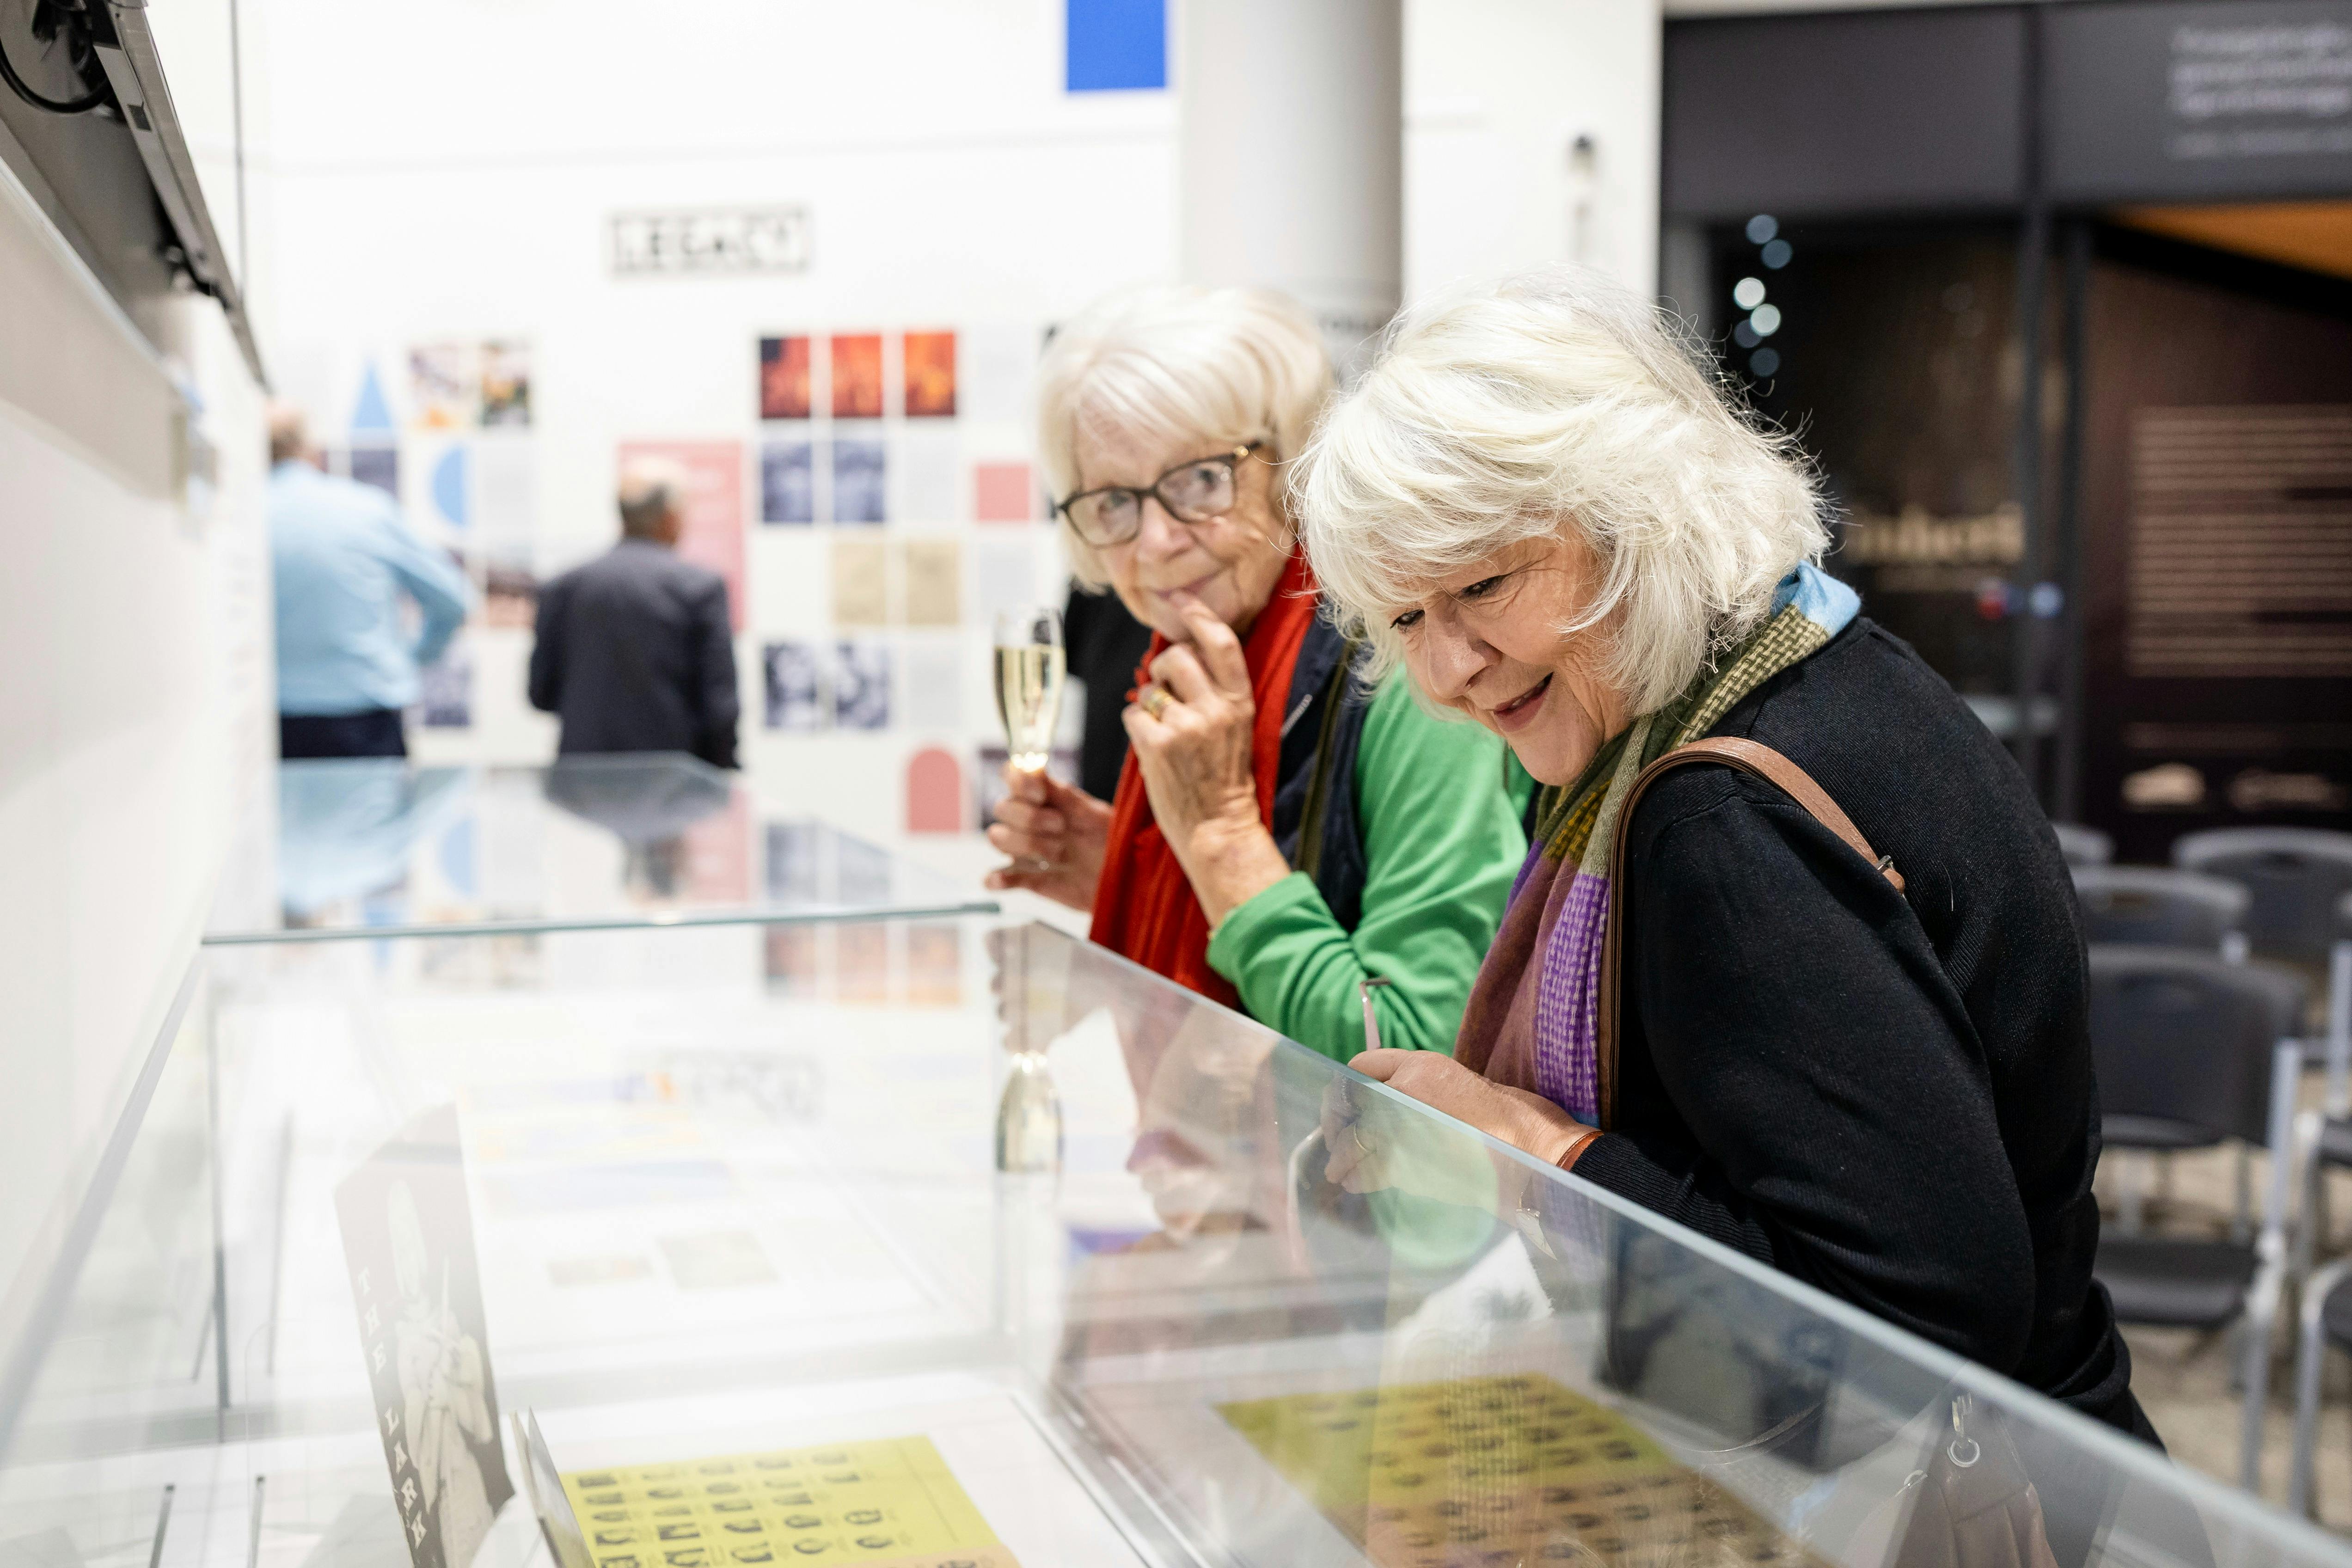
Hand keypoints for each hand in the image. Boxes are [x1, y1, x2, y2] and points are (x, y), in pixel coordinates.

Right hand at [986, 765, 1110, 910]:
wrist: (1124, 875)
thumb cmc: (1110, 838)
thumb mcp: (1093, 814)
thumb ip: (1063, 795)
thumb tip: (1034, 768)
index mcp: (1044, 796)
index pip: (1013, 776)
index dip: (1017, 781)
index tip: (1039, 794)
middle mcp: (1029, 819)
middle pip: (1002, 808)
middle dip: (1029, 817)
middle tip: (1061, 827)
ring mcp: (1025, 849)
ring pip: (998, 838)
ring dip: (1026, 844)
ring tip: (1059, 854)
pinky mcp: (1027, 878)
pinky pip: (999, 877)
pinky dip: (997, 878)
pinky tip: (1000, 879)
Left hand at [1124, 591, 1291, 924]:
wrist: (1218, 829)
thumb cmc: (1221, 778)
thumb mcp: (1233, 727)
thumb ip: (1213, 691)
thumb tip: (1178, 653)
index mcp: (1239, 701)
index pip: (1220, 642)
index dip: (1197, 614)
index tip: (1179, 599)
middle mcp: (1216, 709)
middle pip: (1175, 656)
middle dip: (1161, 667)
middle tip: (1166, 691)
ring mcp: (1186, 727)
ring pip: (1149, 685)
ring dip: (1148, 702)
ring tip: (1165, 731)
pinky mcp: (1158, 746)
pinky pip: (1133, 713)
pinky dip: (1136, 726)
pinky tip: (1152, 747)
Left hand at [1341, 1050, 1594, 1173]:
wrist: (1529, 1154)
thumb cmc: (1504, 1121)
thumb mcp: (1459, 1085)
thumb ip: (1421, 1088)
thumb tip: (1385, 1107)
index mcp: (1420, 1065)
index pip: (1362, 1066)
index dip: (1347, 1088)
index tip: (1344, 1105)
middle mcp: (1404, 1089)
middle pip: (1350, 1104)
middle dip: (1336, 1123)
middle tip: (1333, 1142)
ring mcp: (1401, 1126)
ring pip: (1352, 1141)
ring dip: (1342, 1158)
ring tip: (1338, 1170)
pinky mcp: (1404, 1163)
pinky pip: (1365, 1172)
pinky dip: (1358, 1180)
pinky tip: (1356, 1184)